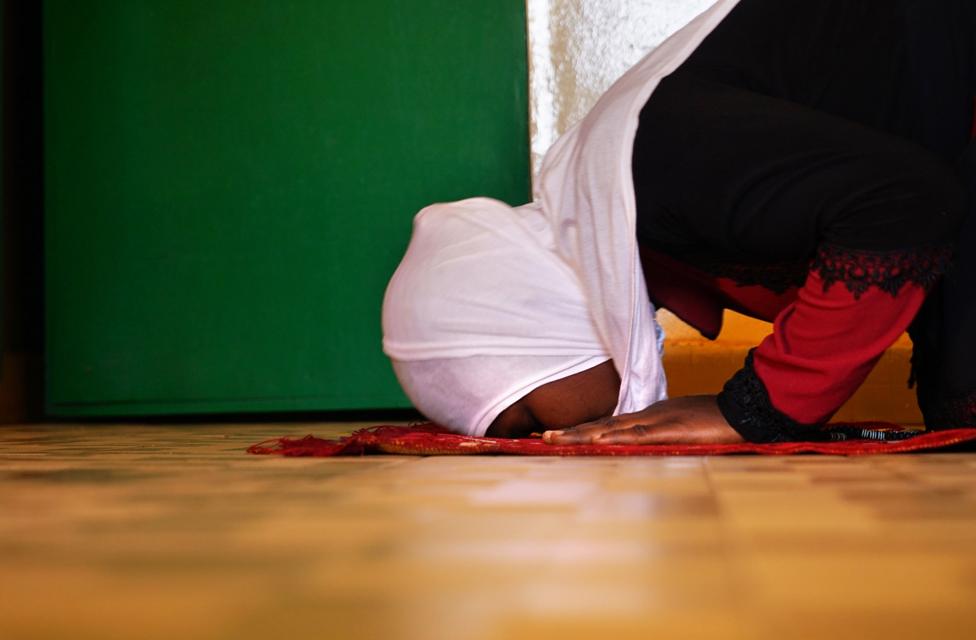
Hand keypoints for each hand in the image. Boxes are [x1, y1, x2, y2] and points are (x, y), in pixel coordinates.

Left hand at [542, 395, 745, 444]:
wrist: (744, 411)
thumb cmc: (715, 421)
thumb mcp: (682, 430)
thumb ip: (661, 437)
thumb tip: (641, 448)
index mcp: (648, 419)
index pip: (608, 425)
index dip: (582, 430)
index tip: (557, 435)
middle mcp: (646, 418)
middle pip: (601, 425)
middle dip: (571, 432)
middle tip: (542, 437)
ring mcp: (657, 422)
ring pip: (611, 428)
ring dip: (582, 434)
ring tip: (555, 439)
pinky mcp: (670, 430)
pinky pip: (638, 434)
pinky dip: (615, 437)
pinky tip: (596, 440)